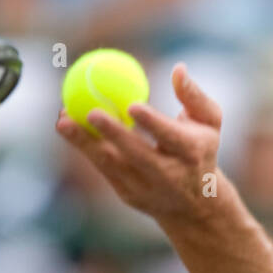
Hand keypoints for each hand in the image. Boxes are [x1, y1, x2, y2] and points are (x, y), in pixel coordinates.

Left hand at [55, 63, 222, 226]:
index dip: (151, 123)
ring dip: (85, 143)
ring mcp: (145, 188)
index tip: (132, 105)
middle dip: (113, 135)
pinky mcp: (127, 194)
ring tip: (63, 119)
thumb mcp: (209, 122)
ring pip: (112, 165)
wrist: (194, 204)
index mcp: (191, 153)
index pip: (170, 138)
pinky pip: (102, 168)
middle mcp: (168, 175)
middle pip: (137, 155)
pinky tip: (67, 125)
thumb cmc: (201, 149)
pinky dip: (84, 147)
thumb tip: (178, 68)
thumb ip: (193, 95)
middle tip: (90, 111)